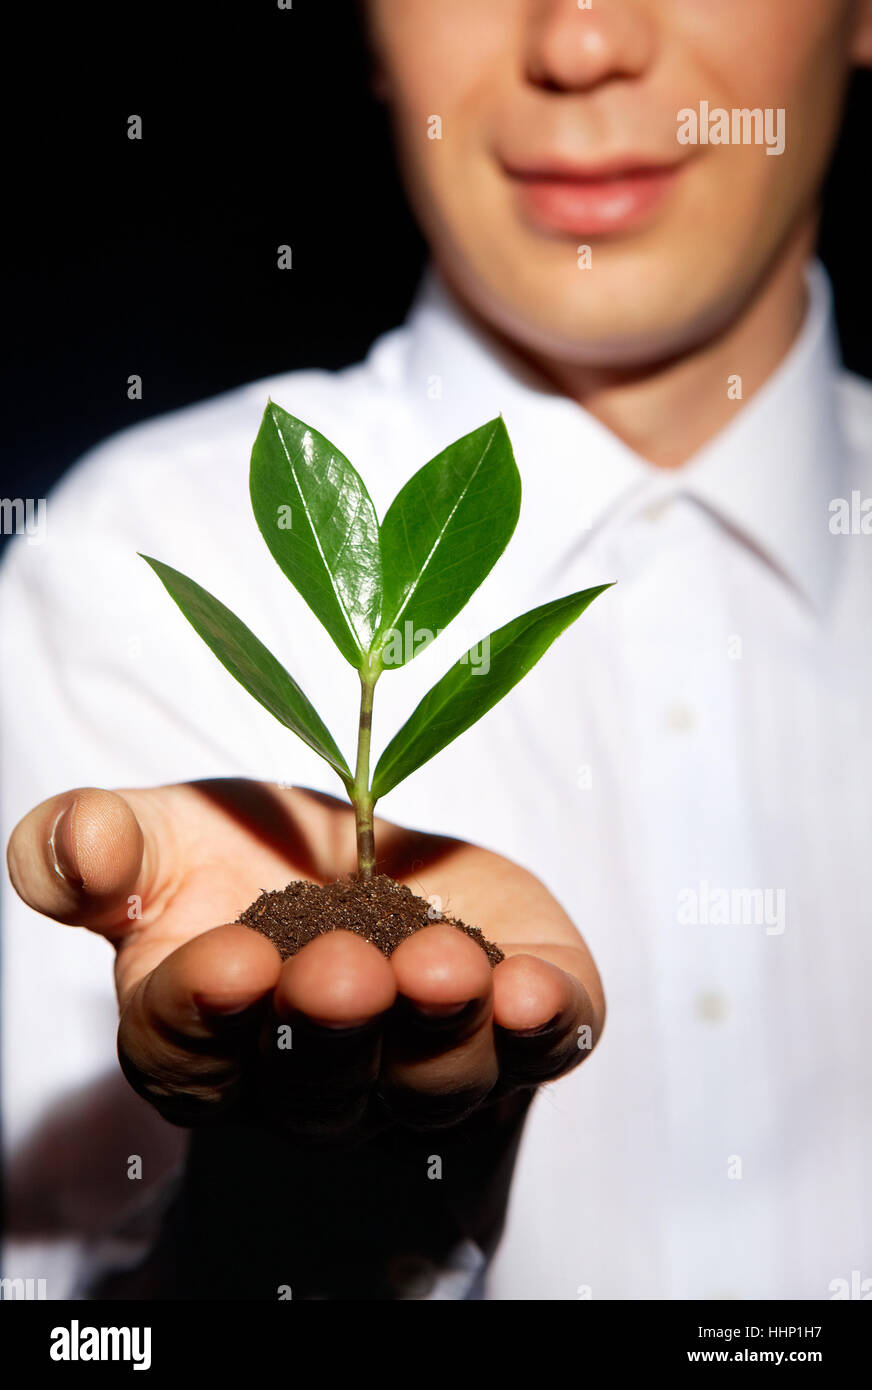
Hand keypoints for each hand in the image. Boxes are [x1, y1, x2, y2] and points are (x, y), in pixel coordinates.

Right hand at [7, 779, 603, 1138]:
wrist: (361, 850)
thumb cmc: (244, 854)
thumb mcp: (160, 830)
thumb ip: (95, 844)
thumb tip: (74, 846)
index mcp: (206, 1037)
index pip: (192, 1049)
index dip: (207, 1012)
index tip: (227, 961)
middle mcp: (314, 1080)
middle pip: (320, 1083)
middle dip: (334, 1027)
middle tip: (344, 971)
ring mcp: (421, 1065)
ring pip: (430, 1085)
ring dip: (437, 1035)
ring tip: (443, 972)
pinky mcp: (518, 1031)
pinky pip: (538, 1054)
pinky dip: (543, 1029)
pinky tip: (536, 994)